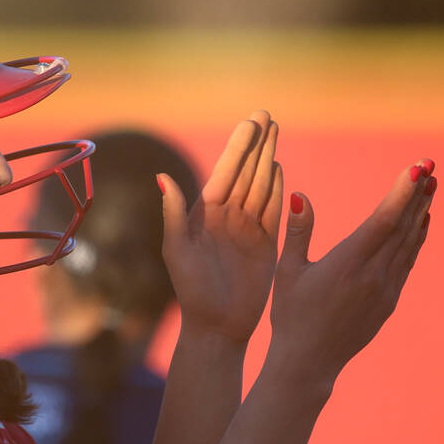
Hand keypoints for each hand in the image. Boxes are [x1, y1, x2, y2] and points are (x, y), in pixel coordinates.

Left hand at [160, 111, 283, 342]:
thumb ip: (174, 213)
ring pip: (261, 186)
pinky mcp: (266, 245)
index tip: (250, 123)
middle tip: (266, 115)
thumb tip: (163, 176)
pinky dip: (278, 190)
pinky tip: (280, 169)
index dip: (238, 147)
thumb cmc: (191, 292)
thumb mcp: (178, 251)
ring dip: (269, 159)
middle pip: (246, 173)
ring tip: (275, 132)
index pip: (224, 173)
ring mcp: (248, 230)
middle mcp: (227, 217)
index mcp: (204, 215)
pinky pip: (274, 211)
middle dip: (257, 144)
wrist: (217, 328)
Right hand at [269, 158, 436, 383]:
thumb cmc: (290, 314)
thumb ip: (298, 232)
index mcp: (347, 265)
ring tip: (430, 186)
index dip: (401, 193)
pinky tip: (420, 222)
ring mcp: (385, 290)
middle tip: (430, 166)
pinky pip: (407, 262)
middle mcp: (373, 276)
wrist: (309, 361)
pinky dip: (416, 238)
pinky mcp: (389, 302)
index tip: (416, 168)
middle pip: (403, 227)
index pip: (382, 221)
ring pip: (409, 243)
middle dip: (417, 194)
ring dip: (420, 213)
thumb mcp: (288, 272)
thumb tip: (298, 195)